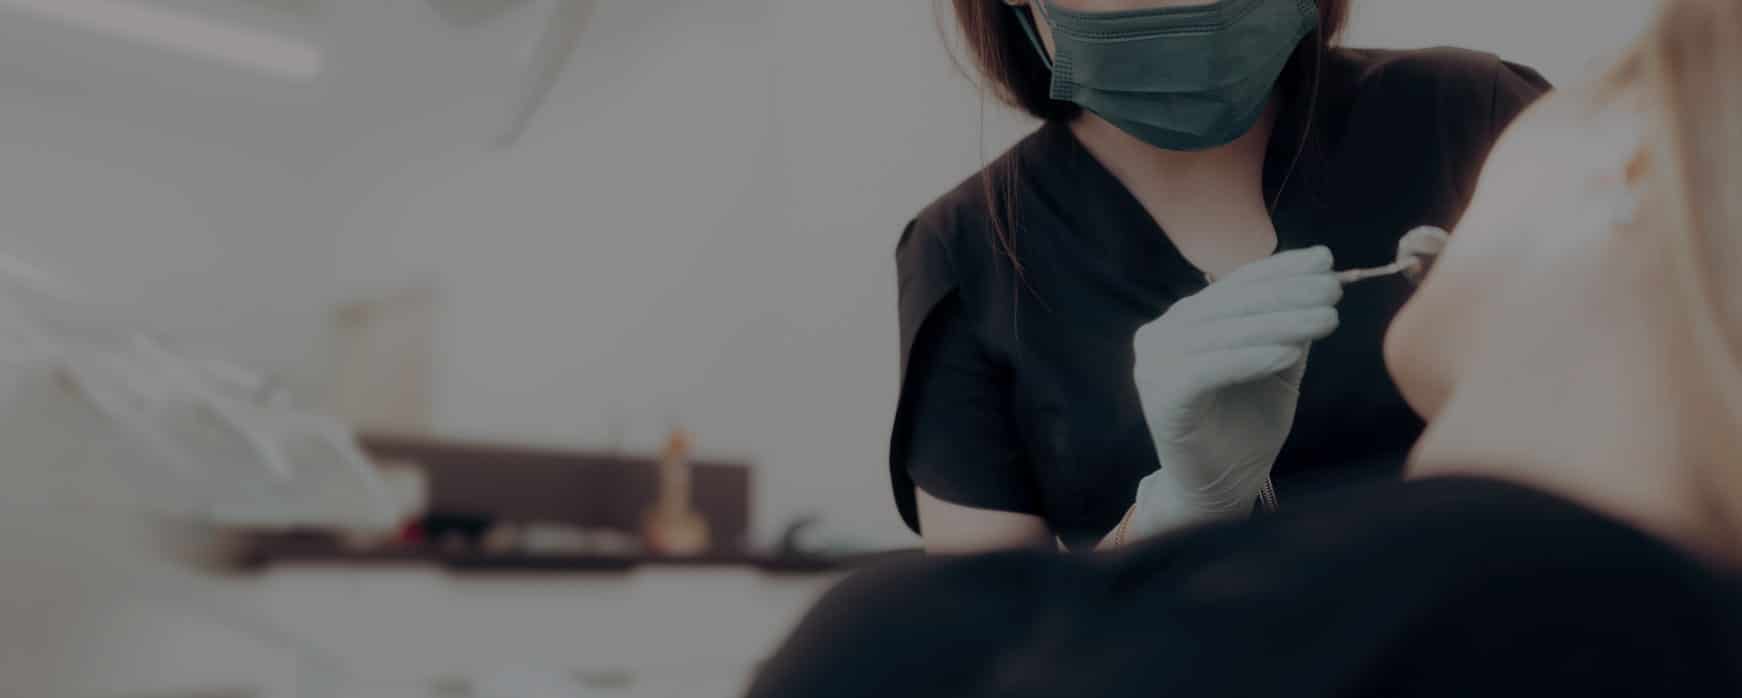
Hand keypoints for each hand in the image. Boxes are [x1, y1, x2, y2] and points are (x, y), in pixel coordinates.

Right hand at [1128, 247, 1340, 536]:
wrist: (1218, 489)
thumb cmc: (1245, 428)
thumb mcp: (1275, 367)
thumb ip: (1286, 329)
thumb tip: (1315, 281)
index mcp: (1184, 322)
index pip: (1234, 285)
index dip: (1280, 268)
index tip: (1325, 259)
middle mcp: (1161, 336)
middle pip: (1231, 304)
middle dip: (1288, 293)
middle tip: (1334, 289)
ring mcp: (1154, 365)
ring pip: (1224, 332)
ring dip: (1280, 323)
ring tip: (1327, 319)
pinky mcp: (1160, 396)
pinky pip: (1208, 368)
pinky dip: (1250, 357)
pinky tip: (1288, 353)